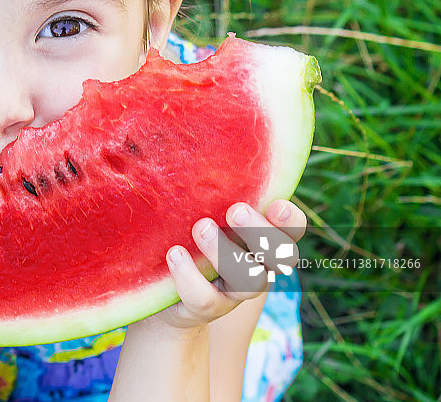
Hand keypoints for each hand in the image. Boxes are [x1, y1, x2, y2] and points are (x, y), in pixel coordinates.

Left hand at [140, 199, 305, 329]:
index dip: (291, 220)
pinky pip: (206, 298)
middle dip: (260, 232)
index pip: (292, 229)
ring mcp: (234, 292)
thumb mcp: (200, 210)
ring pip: (248, 279)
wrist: (162, 293)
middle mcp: (256, 266)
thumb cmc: (186, 235)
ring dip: (225, 252)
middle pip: (279, 255)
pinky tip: (175, 254)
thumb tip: (195, 146)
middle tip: (235, 210)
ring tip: (200, 227)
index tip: (276, 205)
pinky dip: (190, 275)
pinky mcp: (207, 307)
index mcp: (260, 237)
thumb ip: (211, 191)